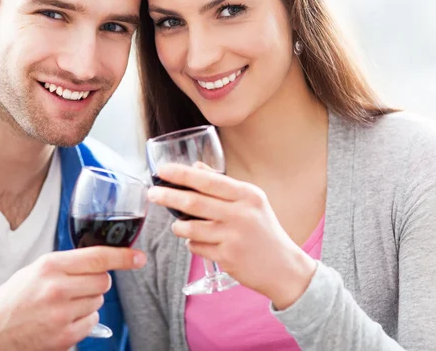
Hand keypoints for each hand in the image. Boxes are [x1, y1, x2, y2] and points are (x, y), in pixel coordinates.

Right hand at [0, 247, 145, 350]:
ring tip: (63, 305)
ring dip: (88, 302)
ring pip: (98, 302)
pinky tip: (63, 319)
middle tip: (77, 286)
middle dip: (96, 282)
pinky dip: (83, 320)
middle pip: (103, 281)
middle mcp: (57, 288)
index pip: (98, 257)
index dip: (123, 257)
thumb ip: (65, 264)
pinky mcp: (65, 336)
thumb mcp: (35, 270)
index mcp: (50, 266)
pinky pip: (92, 322)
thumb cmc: (11, 300)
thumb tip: (97, 261)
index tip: (138, 257)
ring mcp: (62, 314)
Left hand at [148, 163, 315, 309]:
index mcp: (247, 195)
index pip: (208, 181)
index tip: (162, 170)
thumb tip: (195, 167)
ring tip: (179, 225)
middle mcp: (241, 214)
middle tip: (152, 194)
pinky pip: (196, 247)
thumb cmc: (263, 230)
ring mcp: (234, 237)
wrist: (283, 267)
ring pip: (190, 228)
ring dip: (178, 226)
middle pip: (194, 202)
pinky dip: (192, 243)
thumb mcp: (251, 201)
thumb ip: (223, 184)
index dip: (182, 174)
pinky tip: (200, 242)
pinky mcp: (227, 258)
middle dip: (167, 196)